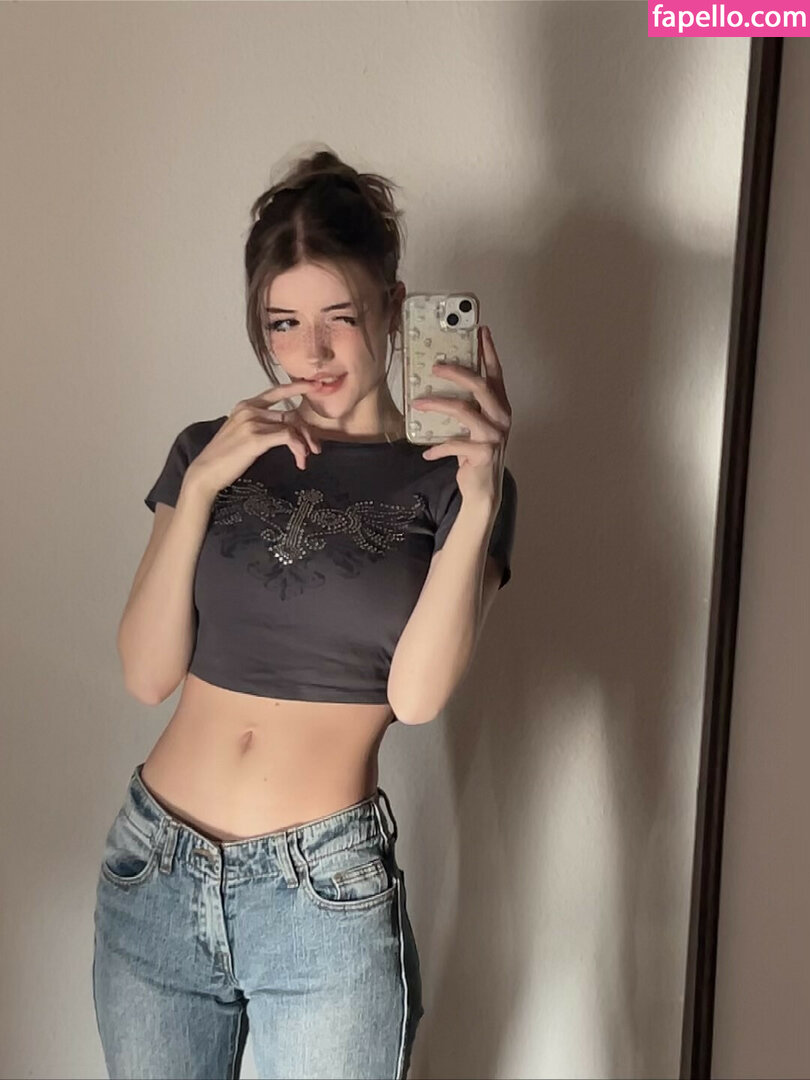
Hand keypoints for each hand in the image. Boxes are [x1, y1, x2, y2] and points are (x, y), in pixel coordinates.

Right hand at [185, 380, 324, 499]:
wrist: (206, 472)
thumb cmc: (223, 457)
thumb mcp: (241, 433)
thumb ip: (260, 425)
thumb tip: (284, 429)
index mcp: (245, 406)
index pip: (276, 391)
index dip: (297, 387)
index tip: (315, 385)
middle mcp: (249, 409)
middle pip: (290, 414)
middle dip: (306, 432)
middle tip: (314, 448)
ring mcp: (252, 422)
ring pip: (292, 425)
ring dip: (304, 443)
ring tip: (304, 458)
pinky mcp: (256, 438)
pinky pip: (288, 437)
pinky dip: (298, 448)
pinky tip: (299, 460)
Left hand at [412, 325, 511, 506]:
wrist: (483, 489)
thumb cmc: (475, 453)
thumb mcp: (474, 425)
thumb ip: (467, 405)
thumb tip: (439, 381)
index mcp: (500, 406)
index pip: (496, 373)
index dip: (489, 351)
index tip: (480, 330)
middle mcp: (501, 418)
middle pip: (480, 385)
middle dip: (457, 372)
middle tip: (435, 366)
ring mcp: (494, 436)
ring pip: (464, 410)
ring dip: (437, 404)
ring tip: (418, 402)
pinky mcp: (483, 453)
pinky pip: (455, 443)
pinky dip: (438, 447)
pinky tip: (427, 452)